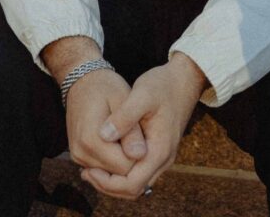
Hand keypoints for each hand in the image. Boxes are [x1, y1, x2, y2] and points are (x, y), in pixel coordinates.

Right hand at [66, 68, 147, 175]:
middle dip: (131, 158)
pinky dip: (113, 158)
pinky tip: (118, 139)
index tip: (143, 134)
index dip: (140, 154)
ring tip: (125, 132)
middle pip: (118, 173)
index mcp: (92, 140)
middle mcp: (81, 153)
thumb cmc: (106, 87)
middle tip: (136, 132)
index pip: (125, 167)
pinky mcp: (78, 156)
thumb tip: (140, 155)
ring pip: (111, 173)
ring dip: (122, 158)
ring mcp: (78, 156)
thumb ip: (131, 130)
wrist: (83, 81)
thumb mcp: (123, 101)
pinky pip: (102, 168)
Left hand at [80, 53, 207, 199]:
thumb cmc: (163, 85)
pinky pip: (138, 171)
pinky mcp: (158, 149)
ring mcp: (162, 156)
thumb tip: (104, 136)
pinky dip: (121, 171)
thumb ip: (125, 117)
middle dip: (108, 185)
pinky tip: (105, 157)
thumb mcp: (142, 94)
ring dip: (114, 180)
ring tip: (91, 167)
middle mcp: (163, 159)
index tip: (88, 169)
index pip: (132, 184)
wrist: (184, 79)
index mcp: (159, 150)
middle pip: (133, 189)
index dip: (108, 182)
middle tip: (85, 172)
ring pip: (136, 182)